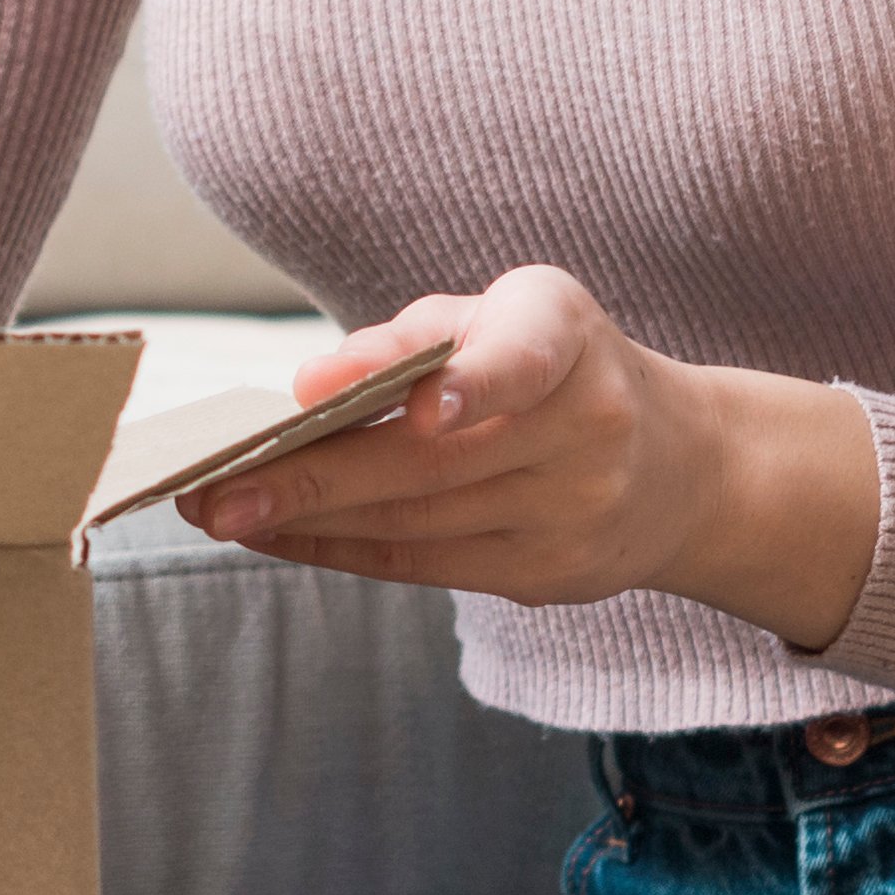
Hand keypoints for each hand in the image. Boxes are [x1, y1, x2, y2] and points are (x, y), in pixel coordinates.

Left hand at [189, 265, 879, 646]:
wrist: (680, 466)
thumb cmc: (554, 368)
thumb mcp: (502, 319)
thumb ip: (410, 339)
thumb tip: (312, 390)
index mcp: (570, 337)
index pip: (526, 358)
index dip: (474, 382)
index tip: (419, 405)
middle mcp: (588, 426)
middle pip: (434, 464)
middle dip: (315, 477)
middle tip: (214, 487)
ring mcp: (576, 513)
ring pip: (418, 524)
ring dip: (308, 521)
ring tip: (219, 511)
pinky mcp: (552, 576)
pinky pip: (425, 566)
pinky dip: (340, 550)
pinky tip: (275, 534)